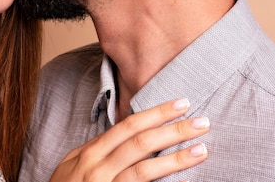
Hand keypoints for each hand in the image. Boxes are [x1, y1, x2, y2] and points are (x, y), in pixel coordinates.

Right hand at [48, 98, 208, 181]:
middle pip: (141, 143)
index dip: (156, 113)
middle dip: (173, 130)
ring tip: (201, 150)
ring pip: (145, 170)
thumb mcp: (73, 164)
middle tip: (202, 121)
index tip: (181, 104)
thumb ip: (97, 149)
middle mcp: (98, 168)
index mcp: (91, 153)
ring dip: (176, 159)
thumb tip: (123, 133)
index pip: (129, 126)